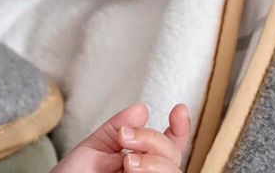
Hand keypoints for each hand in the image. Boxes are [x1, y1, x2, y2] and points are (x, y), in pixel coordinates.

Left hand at [53, 103, 190, 172]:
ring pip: (174, 172)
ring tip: (127, 161)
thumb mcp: (94, 148)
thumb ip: (116, 130)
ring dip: (154, 161)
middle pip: (173, 155)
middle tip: (126, 138)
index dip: (180, 128)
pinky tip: (131, 169)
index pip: (168, 146)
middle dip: (153, 140)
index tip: (179, 109)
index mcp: (138, 160)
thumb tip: (142, 109)